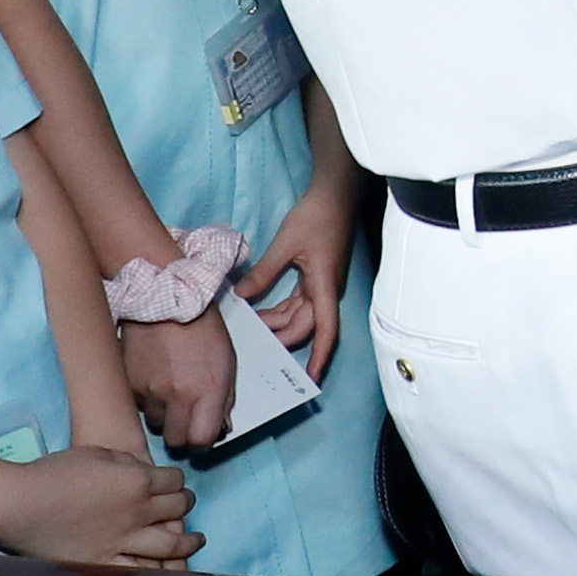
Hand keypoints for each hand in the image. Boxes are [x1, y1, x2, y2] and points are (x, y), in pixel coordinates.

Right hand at [0, 442, 199, 567]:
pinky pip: (139, 571)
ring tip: (196, 542)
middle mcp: (138, 513)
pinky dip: (156, 571)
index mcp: (137, 482)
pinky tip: (165, 570)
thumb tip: (144, 471)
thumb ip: (126, 462)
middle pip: (177, 509)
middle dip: (185, 505)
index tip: (175, 483)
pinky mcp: (105, 563)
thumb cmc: (54, 473)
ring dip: (188, 543)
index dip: (177, 480)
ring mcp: (123, 542)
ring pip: (170, 546)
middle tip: (186, 505)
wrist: (22, 504)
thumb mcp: (96, 453)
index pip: (174, 480)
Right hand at [115, 288, 237, 453]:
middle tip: (184, 419)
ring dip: (161, 414)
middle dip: (180, 433)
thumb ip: (224, 399)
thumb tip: (220, 428)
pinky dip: (145, 398)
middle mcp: (177, 395)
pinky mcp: (128, 382)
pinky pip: (137, 404)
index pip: (200, 440)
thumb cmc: (204, 328)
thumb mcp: (227, 362)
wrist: (166, 298)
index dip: (201, 443)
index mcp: (207, 390)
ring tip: (168, 391)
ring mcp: (149, 390)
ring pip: (153, 422)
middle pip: (174, 440)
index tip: (201, 436)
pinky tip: (153, 378)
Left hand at [243, 161, 359, 363]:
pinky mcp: (314, 278)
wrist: (333, 196)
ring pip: (299, 317)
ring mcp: (319, 286)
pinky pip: (296, 303)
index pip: (325, 331)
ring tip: (250, 327)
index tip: (310, 379)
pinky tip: (259, 311)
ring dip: (278, 324)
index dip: (320, 356)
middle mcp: (325, 292)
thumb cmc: (316, 218)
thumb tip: (242, 296)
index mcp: (324, 287)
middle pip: (305, 327)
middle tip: (252, 343)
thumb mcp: (285, 244)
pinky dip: (279, 311)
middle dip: (282, 338)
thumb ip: (264, 273)